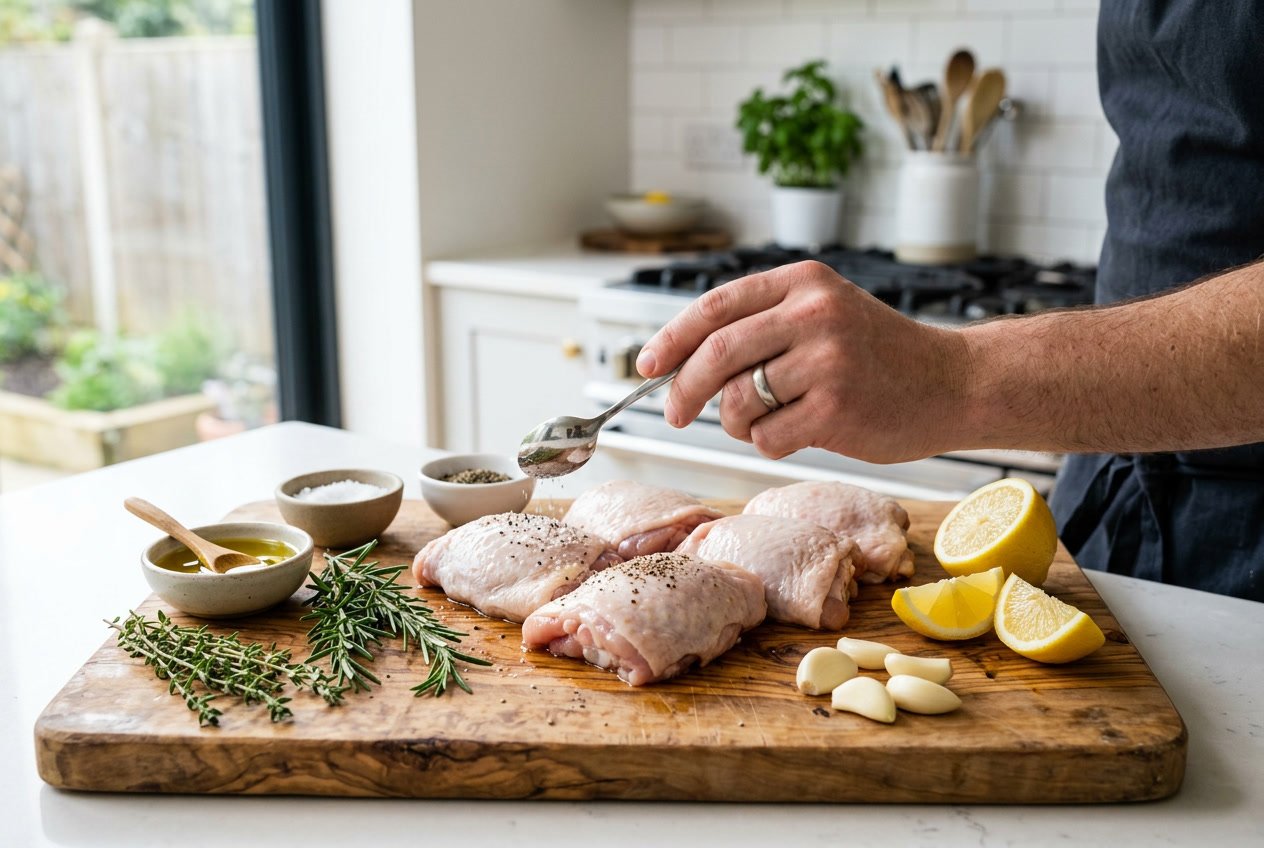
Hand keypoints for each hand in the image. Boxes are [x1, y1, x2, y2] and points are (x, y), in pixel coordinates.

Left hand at [636, 260, 971, 462]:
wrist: (953, 384)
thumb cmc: (881, 356)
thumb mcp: (825, 313)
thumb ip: (763, 325)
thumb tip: (680, 362)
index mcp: (803, 282)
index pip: (714, 306)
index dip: (670, 339)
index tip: (646, 365)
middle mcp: (812, 314)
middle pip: (714, 355)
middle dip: (683, 390)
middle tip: (675, 413)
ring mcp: (825, 361)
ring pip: (736, 401)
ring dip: (736, 422)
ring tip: (769, 419)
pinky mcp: (834, 409)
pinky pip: (765, 437)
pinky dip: (768, 443)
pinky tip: (800, 432)